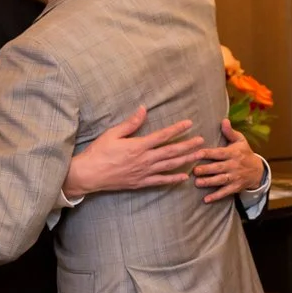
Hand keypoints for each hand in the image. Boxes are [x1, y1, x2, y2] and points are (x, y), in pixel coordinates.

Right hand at [64, 106, 202, 199]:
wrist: (88, 174)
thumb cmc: (99, 152)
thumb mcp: (112, 134)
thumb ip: (131, 123)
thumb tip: (143, 109)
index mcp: (138, 145)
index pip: (163, 135)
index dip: (177, 129)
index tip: (189, 123)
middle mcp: (145, 159)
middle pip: (171, 151)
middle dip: (188, 145)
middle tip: (202, 141)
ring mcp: (144, 172)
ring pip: (170, 166)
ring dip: (186, 160)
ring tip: (199, 155)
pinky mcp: (141, 183)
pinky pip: (161, 181)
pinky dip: (174, 179)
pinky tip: (185, 177)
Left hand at [192, 119, 264, 203]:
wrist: (257, 170)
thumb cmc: (244, 152)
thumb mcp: (240, 140)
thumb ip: (229, 132)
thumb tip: (223, 120)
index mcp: (233, 153)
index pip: (219, 153)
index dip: (208, 153)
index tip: (196, 153)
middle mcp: (234, 165)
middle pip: (218, 167)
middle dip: (206, 169)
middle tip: (194, 170)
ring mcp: (235, 177)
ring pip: (221, 180)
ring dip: (209, 182)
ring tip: (198, 183)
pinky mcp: (235, 187)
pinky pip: (225, 192)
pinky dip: (216, 196)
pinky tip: (206, 200)